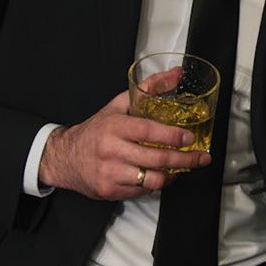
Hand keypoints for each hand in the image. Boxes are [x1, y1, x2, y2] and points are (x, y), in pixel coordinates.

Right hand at [37, 91, 210, 198]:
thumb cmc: (96, 130)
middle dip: (185, 159)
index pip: (148, 131)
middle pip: (156, 158)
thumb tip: (176, 75)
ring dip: (173, 175)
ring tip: (182, 169)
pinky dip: (156, 184)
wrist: (65, 158)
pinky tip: (160, 176)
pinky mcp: (110, 190)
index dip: (172, 136)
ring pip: (152, 179)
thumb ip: (149, 88)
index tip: (189, 138)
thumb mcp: (119, 105)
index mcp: (113, 127)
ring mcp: (110, 173)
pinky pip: (142, 190)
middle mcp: (111, 150)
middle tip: (200, 158)